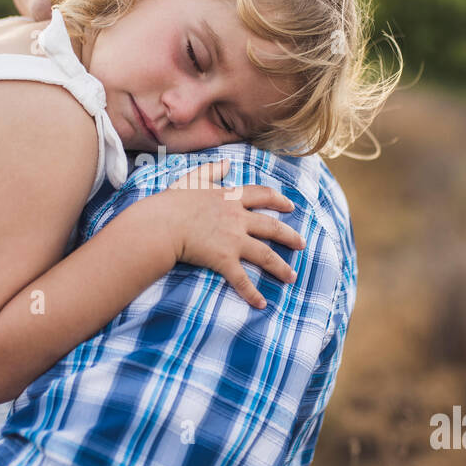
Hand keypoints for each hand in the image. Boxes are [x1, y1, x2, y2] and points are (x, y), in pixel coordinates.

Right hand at [159, 159, 304, 308]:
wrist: (163, 224)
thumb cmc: (173, 202)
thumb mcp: (193, 179)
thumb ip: (212, 170)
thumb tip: (226, 162)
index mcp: (231, 198)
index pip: (263, 196)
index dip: (279, 200)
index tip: (290, 206)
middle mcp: (238, 219)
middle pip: (272, 227)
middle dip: (290, 236)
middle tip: (302, 244)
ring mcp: (233, 241)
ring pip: (266, 255)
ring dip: (281, 267)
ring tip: (292, 277)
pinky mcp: (224, 260)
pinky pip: (242, 280)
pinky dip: (252, 293)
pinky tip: (262, 303)